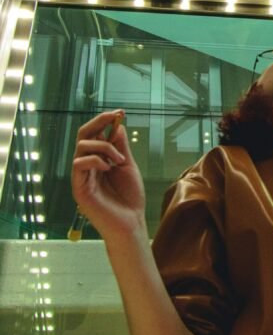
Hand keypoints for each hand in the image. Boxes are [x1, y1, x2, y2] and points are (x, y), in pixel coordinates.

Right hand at [71, 110, 146, 242]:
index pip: (94, 134)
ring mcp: (81, 176)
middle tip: (114, 116)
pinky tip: (109, 168)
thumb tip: (117, 126)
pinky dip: (96, 159)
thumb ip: (120, 147)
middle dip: (98, 122)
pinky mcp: (79, 188)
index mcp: (98, 160)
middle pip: (83, 135)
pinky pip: (79, 163)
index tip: (120, 112)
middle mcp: (86, 166)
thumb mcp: (127, 166)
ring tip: (120, 161)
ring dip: (104, 146)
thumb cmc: (130, 198)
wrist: (131, 223)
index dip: (104, 121)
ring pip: (82, 146)